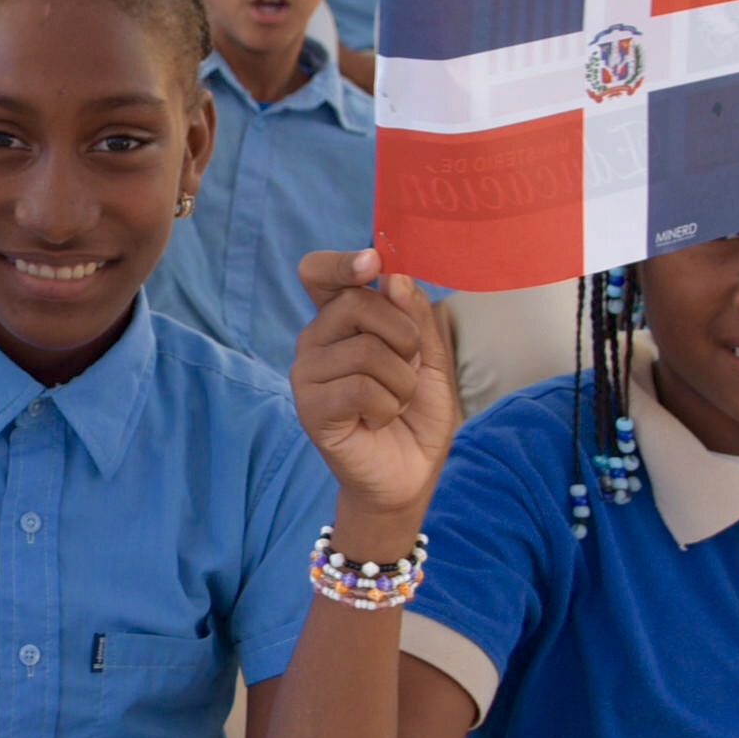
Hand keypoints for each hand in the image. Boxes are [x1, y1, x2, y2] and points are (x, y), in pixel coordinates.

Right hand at [288, 251, 459, 535]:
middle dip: (403, 336)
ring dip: (402, 382)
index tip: (372, 263)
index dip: (342, 262)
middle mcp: (316, 339)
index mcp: (340, 319)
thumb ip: (414, 318)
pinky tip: (378, 421)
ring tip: (394, 403)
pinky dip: (387, 407)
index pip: (319, 273)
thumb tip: (395, 277)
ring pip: (366, 350)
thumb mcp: (430, 360)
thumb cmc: (416, 415)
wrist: (410, 475)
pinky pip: (360, 387)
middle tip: (408, 368)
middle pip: (356, 302)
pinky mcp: (310, 408)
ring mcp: (307, 373)